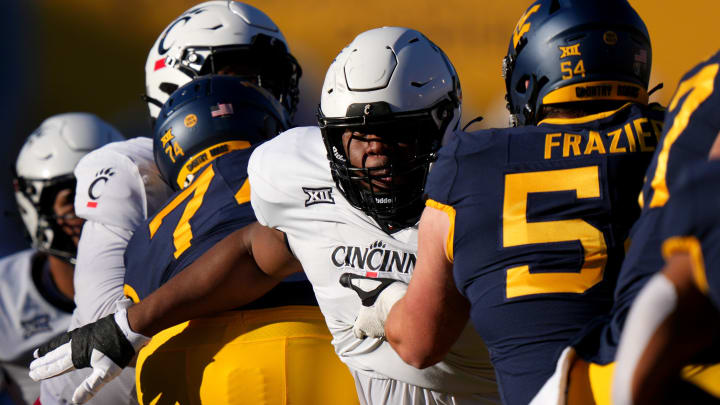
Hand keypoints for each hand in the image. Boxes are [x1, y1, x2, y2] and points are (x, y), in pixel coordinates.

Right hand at [29, 307, 148, 403]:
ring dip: (49, 349)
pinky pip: (69, 336)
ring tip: (39, 353)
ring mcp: (82, 335)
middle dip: (43, 362)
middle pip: (56, 355)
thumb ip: (90, 387)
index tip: (33, 374)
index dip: (45, 371)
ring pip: (60, 344)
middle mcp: (76, 345)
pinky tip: (63, 341)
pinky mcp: (90, 328)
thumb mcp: (106, 373)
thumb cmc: (119, 350)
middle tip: (31, 366)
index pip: (57, 366)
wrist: (130, 326)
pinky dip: (61, 340)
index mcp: (78, 356)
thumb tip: (75, 403)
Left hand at [339, 273, 407, 337]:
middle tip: (376, 311)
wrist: (399, 300)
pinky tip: (397, 314)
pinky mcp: (399, 330)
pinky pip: (395, 329)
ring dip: (383, 323)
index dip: (359, 327)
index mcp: (362, 324)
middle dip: (372, 323)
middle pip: (370, 331)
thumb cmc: (379, 294)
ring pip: (383, 331)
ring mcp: (386, 332)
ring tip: (387, 311)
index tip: (362, 320)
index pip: (357, 332)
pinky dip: (395, 323)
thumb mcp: (362, 284)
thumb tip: (342, 279)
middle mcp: (373, 331)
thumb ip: (352, 283)